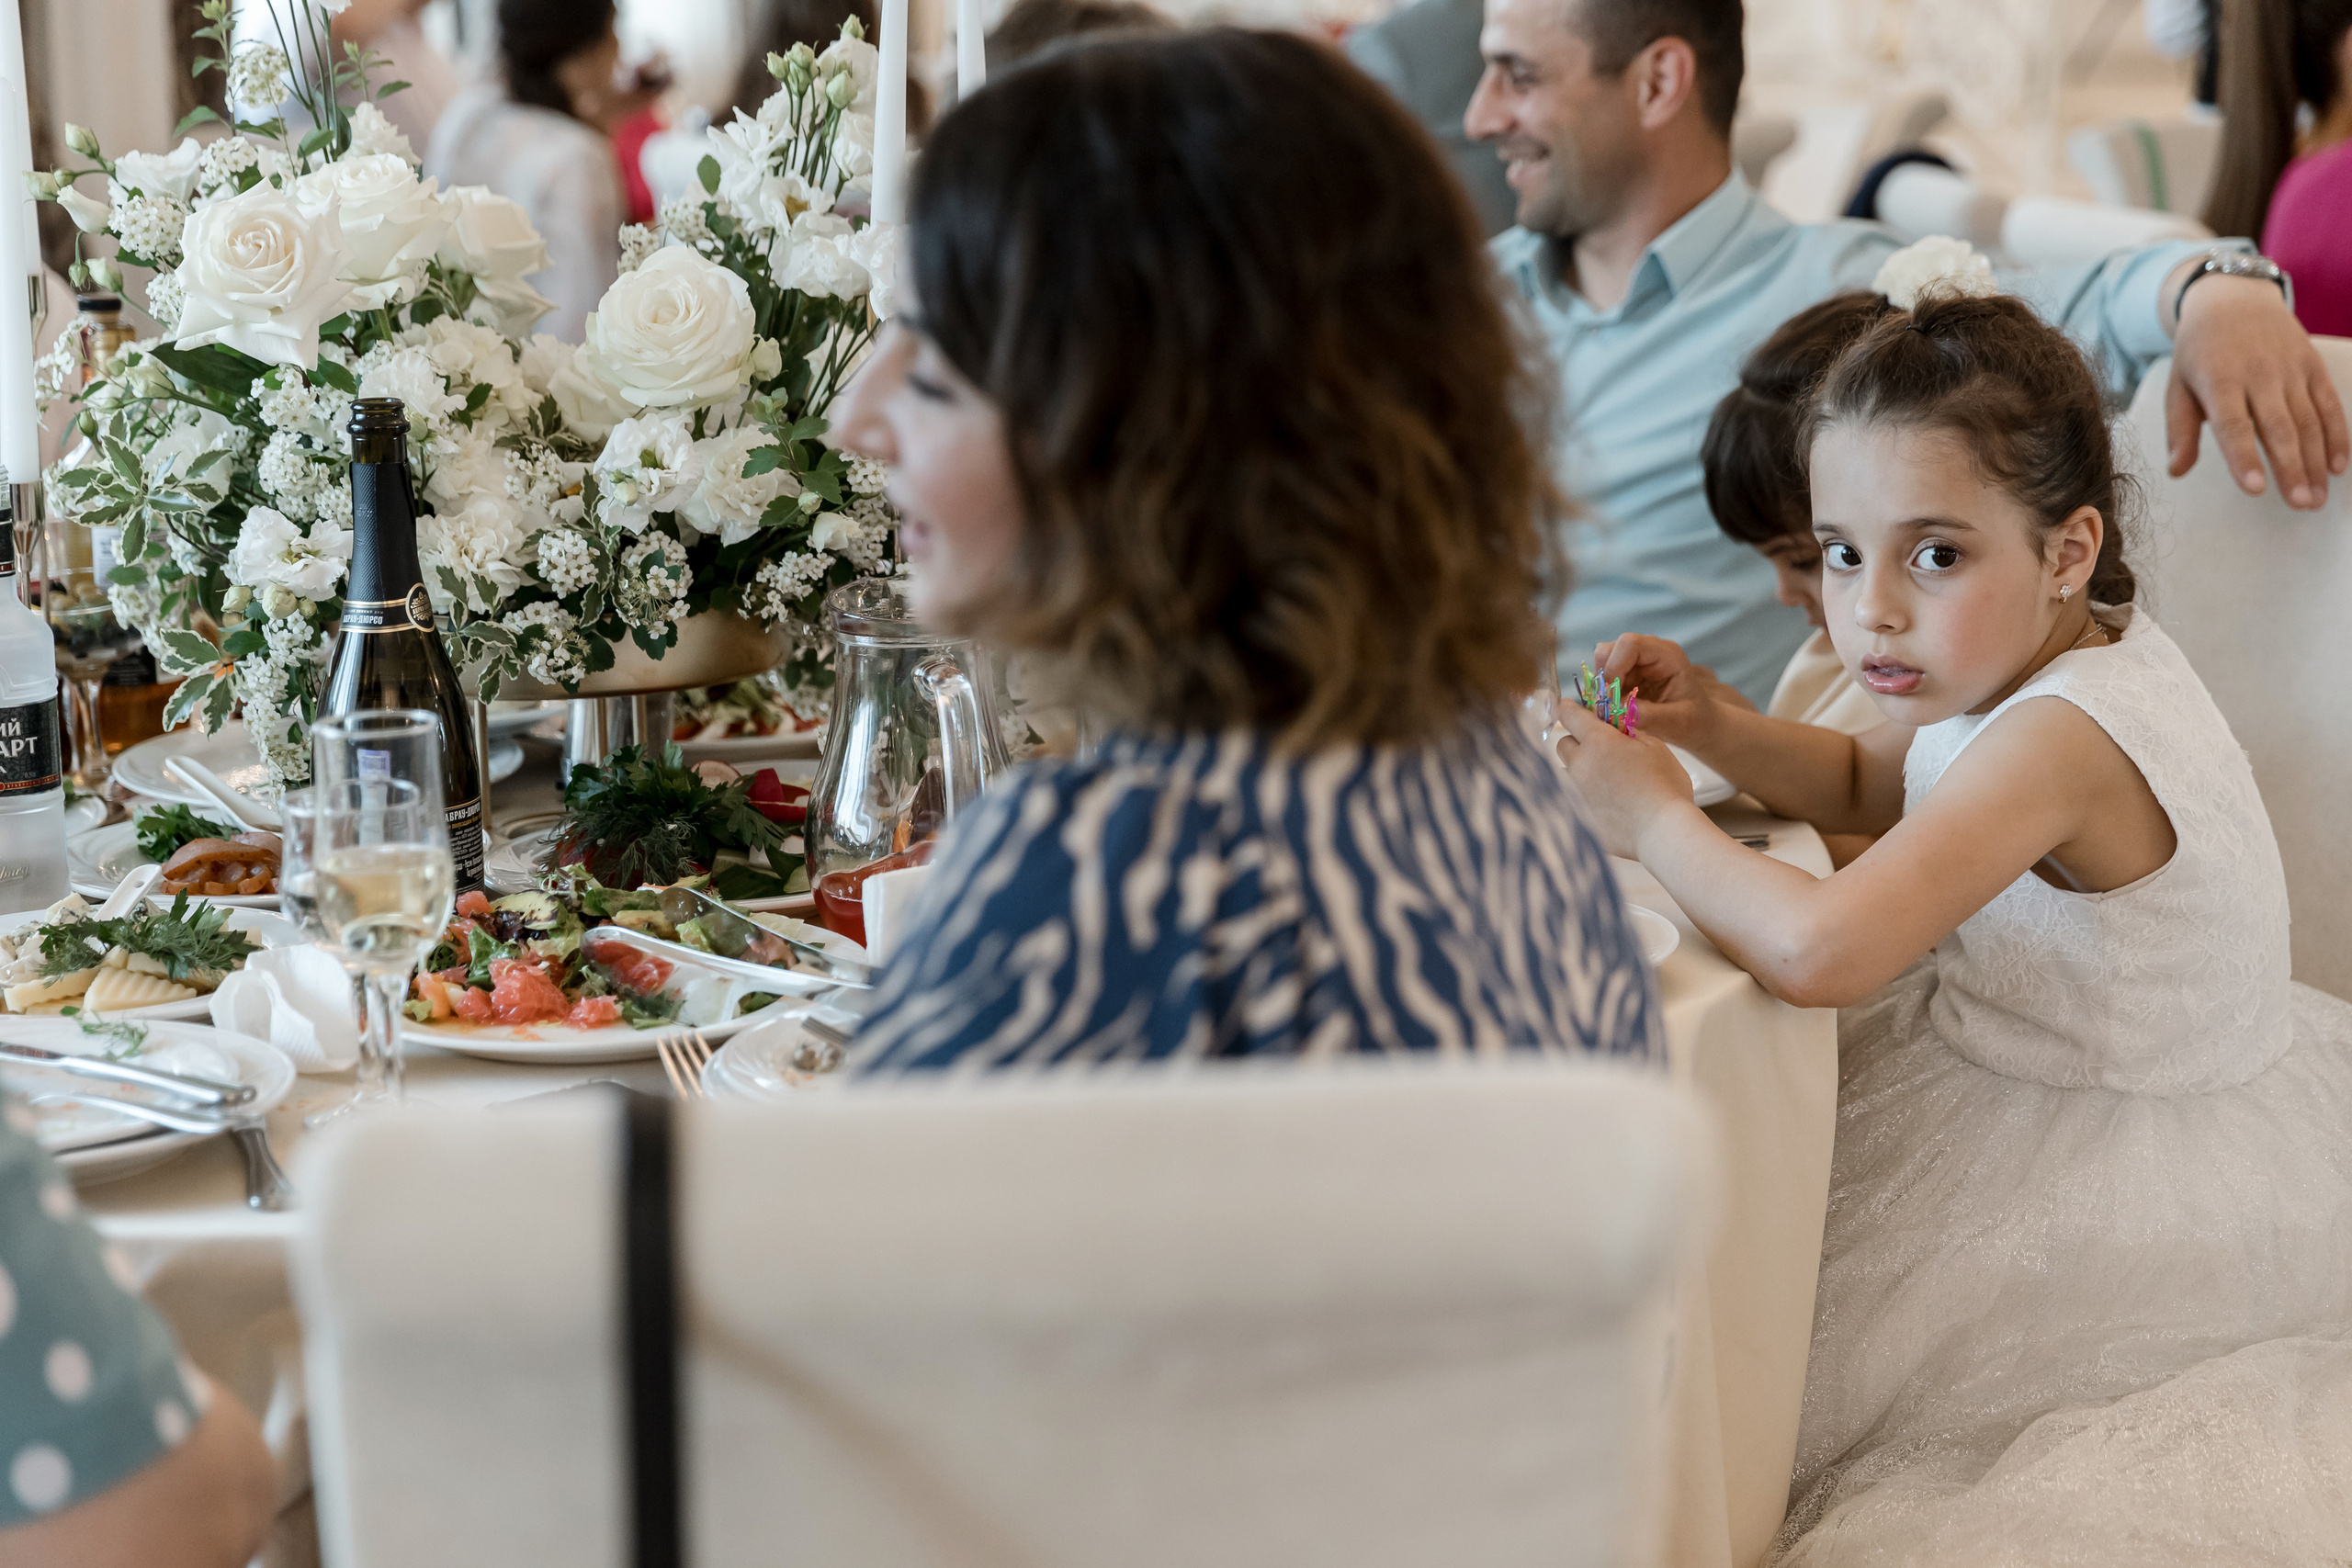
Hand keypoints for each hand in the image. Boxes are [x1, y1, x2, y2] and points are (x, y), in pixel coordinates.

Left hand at [1553, 702, 1694, 856]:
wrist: (1663, 831)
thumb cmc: (1666, 785)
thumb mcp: (1656, 749)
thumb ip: (1632, 735)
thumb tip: (1620, 733)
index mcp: (1599, 741)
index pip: (1570, 715)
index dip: (1569, 709)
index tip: (1569, 708)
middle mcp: (1580, 764)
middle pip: (1563, 744)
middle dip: (1576, 742)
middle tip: (1598, 750)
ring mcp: (1574, 793)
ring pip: (1565, 774)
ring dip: (1579, 772)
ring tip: (1603, 782)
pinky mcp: (1576, 817)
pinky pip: (1572, 801)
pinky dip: (1583, 799)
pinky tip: (1604, 806)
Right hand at [1588, 633, 1722, 746]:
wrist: (1698, 724)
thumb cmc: (1693, 720)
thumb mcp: (1677, 722)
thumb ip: (1650, 715)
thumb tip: (1620, 708)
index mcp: (1666, 655)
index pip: (1630, 644)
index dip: (1614, 666)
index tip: (1612, 695)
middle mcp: (1649, 652)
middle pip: (1610, 649)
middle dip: (1604, 677)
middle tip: (1609, 703)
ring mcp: (1636, 661)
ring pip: (1603, 661)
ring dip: (1602, 685)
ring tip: (1614, 707)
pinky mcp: (1627, 673)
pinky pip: (1604, 676)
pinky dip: (1603, 692)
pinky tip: (1616, 707)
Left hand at [2166, 273, 2348, 508]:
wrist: (2233, 299)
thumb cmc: (2199, 353)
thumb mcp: (2179, 386)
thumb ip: (2180, 429)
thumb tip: (2176, 471)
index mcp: (2220, 381)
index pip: (2233, 425)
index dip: (2244, 457)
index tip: (2255, 489)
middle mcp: (2259, 374)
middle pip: (2279, 428)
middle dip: (2292, 469)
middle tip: (2301, 505)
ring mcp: (2290, 369)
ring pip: (2309, 420)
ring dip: (2316, 461)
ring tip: (2316, 499)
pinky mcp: (2312, 366)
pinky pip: (2329, 404)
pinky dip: (2337, 436)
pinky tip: (2338, 467)